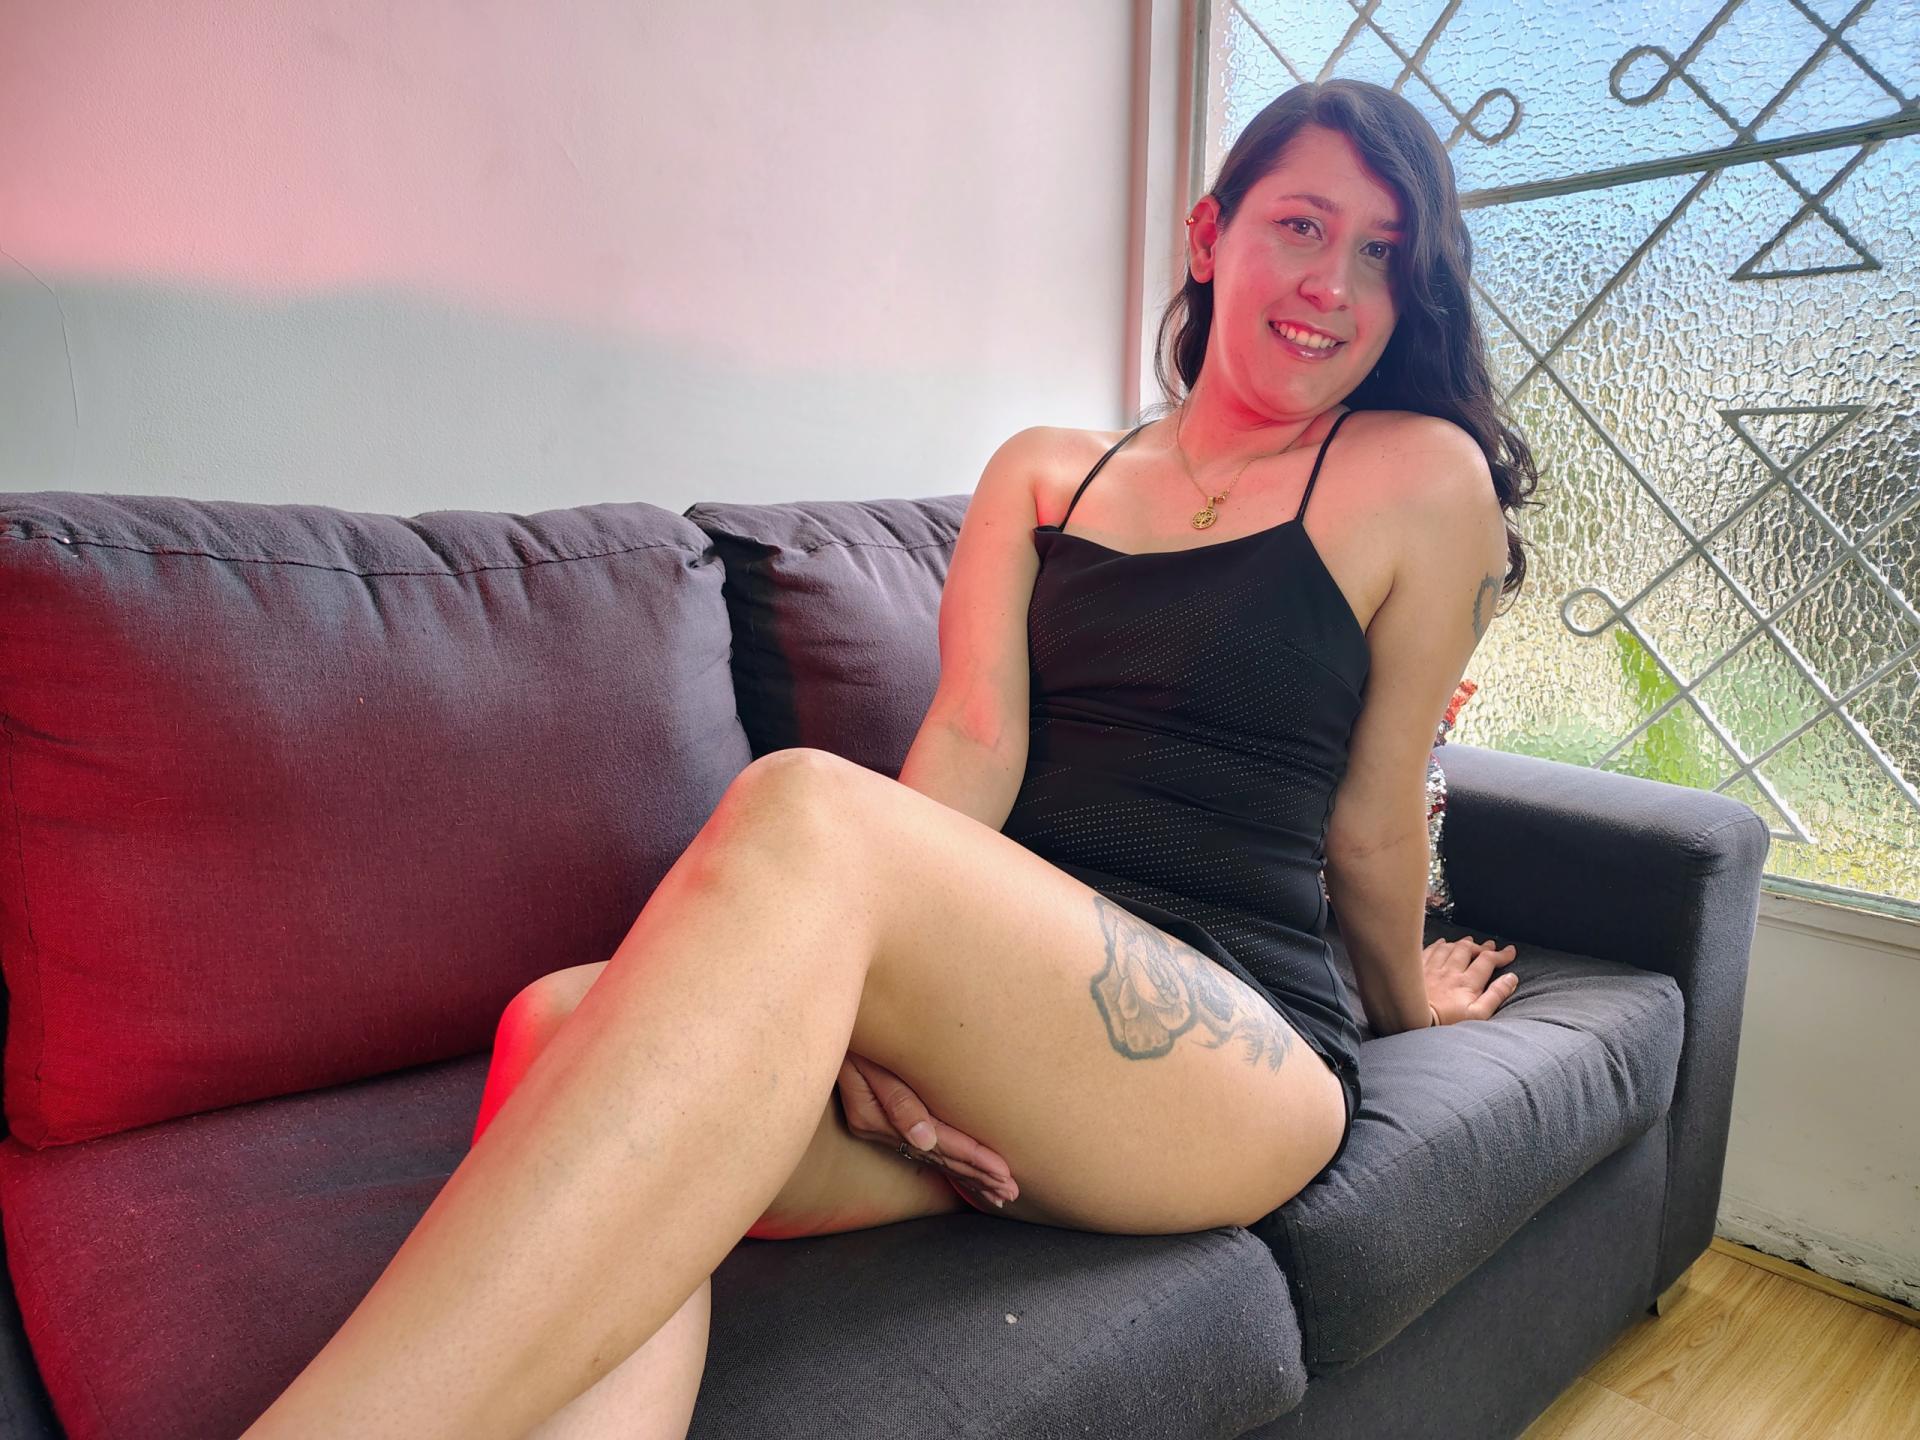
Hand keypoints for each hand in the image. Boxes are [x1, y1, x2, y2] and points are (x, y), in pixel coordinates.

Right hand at [835, 1052, 1019, 1208]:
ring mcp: (879, 1126)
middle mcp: (879, 1128)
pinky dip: (946, 1160)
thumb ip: (897, 1101)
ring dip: (965, 1174)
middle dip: (975, 1175)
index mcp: (875, 1117)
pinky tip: (964, 1172)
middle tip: (1009, 1192)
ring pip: (931, 1156)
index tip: (1002, 1172)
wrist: (826, 1024)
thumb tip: (924, 1141)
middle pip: (936, 1156)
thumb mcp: (870, 1063)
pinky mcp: (881, 1120)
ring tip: (996, 1192)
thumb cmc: (853, 1036)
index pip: (936, 1143)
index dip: (971, 1158)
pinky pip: (920, 1146)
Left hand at [1422, 935, 1518, 1024]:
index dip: (1501, 954)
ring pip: (1449, 947)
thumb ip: (1496, 995)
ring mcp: (1433, 969)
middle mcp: (1450, 971)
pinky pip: (1430, 950)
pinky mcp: (1418, 970)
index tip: (1510, 951)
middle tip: (1490, 945)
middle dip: (1481, 946)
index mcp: (1467, 982)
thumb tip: (1511, 978)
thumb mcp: (1478, 1014)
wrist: (1413, 1021)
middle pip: (1467, 949)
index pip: (1487, 960)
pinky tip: (1442, 943)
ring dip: (1461, 943)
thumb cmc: (1447, 1022)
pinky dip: (1439, 944)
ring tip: (1470, 941)